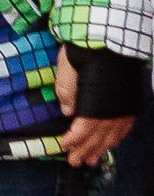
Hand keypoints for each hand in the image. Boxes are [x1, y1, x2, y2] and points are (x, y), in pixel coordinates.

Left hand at [55, 45, 135, 170]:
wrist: (113, 33)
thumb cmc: (86, 49)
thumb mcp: (66, 68)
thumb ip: (66, 92)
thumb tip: (67, 112)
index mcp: (96, 103)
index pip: (84, 129)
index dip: (74, 140)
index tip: (63, 146)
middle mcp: (113, 108)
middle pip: (99, 136)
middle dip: (86, 150)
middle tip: (76, 162)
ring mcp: (125, 105)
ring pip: (114, 134)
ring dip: (102, 148)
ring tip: (92, 159)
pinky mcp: (131, 99)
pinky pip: (126, 125)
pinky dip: (117, 136)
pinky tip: (111, 142)